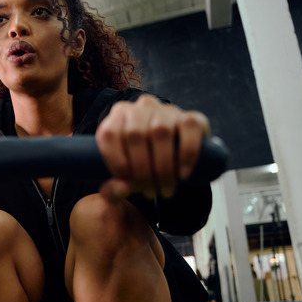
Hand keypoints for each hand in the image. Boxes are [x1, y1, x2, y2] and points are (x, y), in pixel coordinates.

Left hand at [95, 94, 209, 200]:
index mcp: (117, 117)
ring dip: (163, 167)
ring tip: (165, 190)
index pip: (109, 134)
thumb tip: (123, 188)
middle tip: (149, 192)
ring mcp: (166, 110)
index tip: (127, 185)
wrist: (176, 157)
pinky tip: (182, 174)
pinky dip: (186, 153)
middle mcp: (140, 108)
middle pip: (135, 135)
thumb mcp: (122, 179)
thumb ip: (112, 190)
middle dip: (142, 171)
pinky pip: (189, 127)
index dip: (117, 162)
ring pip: (160, 131)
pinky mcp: (191, 116)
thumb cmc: (141, 167)